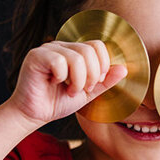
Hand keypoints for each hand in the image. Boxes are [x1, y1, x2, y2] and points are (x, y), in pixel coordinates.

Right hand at [8, 40, 127, 127]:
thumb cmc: (58, 102)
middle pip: (89, 51)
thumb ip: (105, 81)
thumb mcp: (87, 93)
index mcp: (74, 51)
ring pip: (77, 57)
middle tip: (80, 90)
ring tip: (68, 90)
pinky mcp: (36, 56)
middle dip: (91, 76)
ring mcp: (48, 49)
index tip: (93, 84)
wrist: (34, 114)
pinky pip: (59, 61)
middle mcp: (62, 46)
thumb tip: (124, 69)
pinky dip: (62, 78)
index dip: (102, 66)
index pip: (98, 45)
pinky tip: (54, 84)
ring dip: (77, 81)